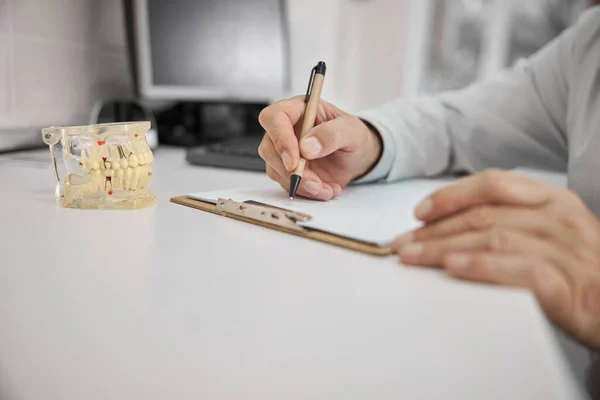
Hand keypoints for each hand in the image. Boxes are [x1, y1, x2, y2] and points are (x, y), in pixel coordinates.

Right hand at [258, 96, 381, 199]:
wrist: (359, 157)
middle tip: (314, 182)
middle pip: (268, 147)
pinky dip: (305, 191)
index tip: (294, 161)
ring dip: (300, 184)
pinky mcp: (288, 170)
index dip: (280, 139)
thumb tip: (307, 146)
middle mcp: (287, 128)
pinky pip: (286, 183)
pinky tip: (325, 189)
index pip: (274, 117)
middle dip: (290, 170)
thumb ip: (331, 135)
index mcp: (299, 109)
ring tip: (325, 187)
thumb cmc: (354, 136)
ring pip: (275, 169)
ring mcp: (285, 150)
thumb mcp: (351, 131)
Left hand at [393, 169, 599, 350]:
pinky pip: (518, 268)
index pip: (494, 183)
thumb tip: (452, 228)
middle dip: (436, 228)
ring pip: (492, 238)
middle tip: (404, 242)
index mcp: (554, 200)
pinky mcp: (568, 284)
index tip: (420, 212)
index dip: (451, 195)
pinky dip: (481, 267)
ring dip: (445, 247)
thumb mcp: (552, 235)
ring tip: (414, 257)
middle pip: (484, 213)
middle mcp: (560, 218)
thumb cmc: (582, 273)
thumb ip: (512, 224)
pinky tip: (453, 268)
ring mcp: (566, 249)